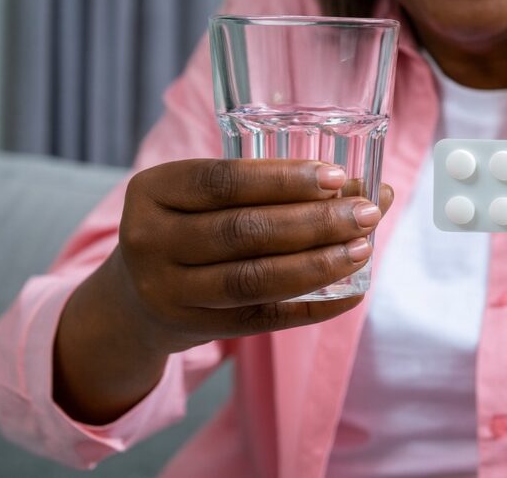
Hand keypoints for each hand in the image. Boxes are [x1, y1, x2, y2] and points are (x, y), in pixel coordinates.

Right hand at [114, 158, 393, 353]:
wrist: (135, 297)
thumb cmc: (192, 228)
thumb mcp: (212, 199)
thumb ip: (280, 188)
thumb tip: (371, 188)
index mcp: (153, 190)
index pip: (222, 181)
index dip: (283, 180)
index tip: (337, 178)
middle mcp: (150, 240)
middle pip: (243, 231)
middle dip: (314, 222)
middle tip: (366, 214)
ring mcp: (168, 290)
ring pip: (253, 279)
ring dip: (317, 264)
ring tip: (362, 249)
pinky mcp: (194, 328)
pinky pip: (263, 319)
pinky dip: (312, 307)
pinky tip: (351, 293)